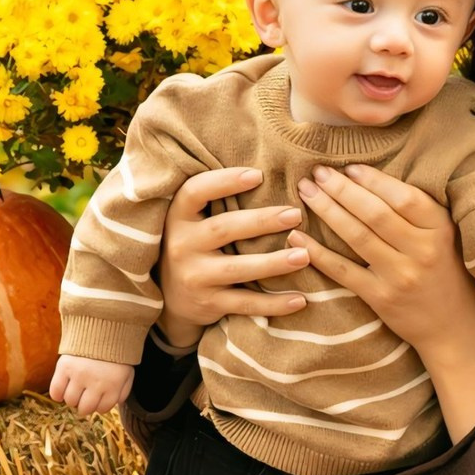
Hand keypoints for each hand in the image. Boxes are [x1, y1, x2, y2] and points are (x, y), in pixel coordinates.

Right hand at [50, 356, 134, 415]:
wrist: (102, 326)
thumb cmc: (115, 353)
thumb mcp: (127, 373)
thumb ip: (123, 391)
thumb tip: (114, 405)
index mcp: (113, 385)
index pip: (102, 409)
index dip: (99, 405)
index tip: (98, 398)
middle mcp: (96, 383)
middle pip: (84, 409)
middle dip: (85, 405)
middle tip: (84, 396)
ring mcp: (79, 375)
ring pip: (70, 401)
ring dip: (72, 398)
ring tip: (75, 388)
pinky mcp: (64, 367)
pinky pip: (56, 392)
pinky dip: (57, 395)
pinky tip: (63, 389)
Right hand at [157, 166, 308, 349]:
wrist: (170, 299)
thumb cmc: (194, 247)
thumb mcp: (192, 222)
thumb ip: (216, 201)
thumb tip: (265, 170)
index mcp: (178, 218)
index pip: (195, 191)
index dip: (225, 181)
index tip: (258, 174)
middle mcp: (181, 246)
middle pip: (224, 228)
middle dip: (262, 221)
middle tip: (296, 214)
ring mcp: (194, 277)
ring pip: (238, 269)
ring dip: (274, 263)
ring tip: (304, 256)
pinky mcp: (208, 304)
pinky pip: (245, 303)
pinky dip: (274, 304)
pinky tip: (300, 300)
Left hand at [290, 165, 474, 358]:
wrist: (453, 327)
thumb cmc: (444, 271)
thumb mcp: (444, 235)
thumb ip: (417, 211)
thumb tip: (369, 177)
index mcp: (440, 228)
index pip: (403, 197)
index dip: (373, 180)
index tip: (349, 167)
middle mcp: (423, 251)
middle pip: (375, 214)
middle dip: (341, 189)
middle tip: (317, 173)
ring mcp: (401, 276)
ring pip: (357, 237)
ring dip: (327, 211)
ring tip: (306, 192)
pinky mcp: (381, 298)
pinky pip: (343, 271)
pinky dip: (318, 253)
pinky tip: (297, 237)